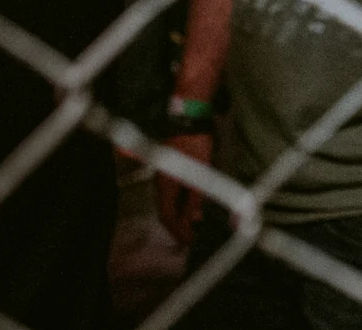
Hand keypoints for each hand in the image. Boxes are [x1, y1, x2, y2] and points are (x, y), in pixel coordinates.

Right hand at [156, 130, 213, 244]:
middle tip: (192, 239)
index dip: (178, 231)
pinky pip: (175, 194)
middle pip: (167, 212)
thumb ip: (195, 198)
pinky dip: (183, 204)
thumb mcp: (199, 172)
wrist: (190, 118)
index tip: (189, 243)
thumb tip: (194, 220)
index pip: (166, 217)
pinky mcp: (173, 170)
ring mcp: (166, 177)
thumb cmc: (194, 143)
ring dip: (181, 217)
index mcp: (164, 186)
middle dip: (178, 227)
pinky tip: (192, 207)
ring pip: (170, 203)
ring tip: (193, 227)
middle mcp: (161, 184)